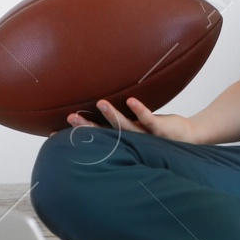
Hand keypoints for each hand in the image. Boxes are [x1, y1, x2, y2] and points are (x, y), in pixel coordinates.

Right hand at [59, 97, 199, 142]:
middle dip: (87, 126)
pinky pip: (148, 118)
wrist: (186, 138)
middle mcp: (130, 139)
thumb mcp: (135, 128)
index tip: (53, 132)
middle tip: (69, 117)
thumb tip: (96, 108)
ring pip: (125, 125)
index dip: (76, 134)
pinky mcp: (160, 128)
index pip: (94, 136)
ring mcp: (144, 135)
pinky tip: (132, 100)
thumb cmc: (157, 132)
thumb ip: (117, 122)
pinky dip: (140, 109)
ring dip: (112, 115)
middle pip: (105, 133)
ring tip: (100, 103)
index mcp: (121, 139)